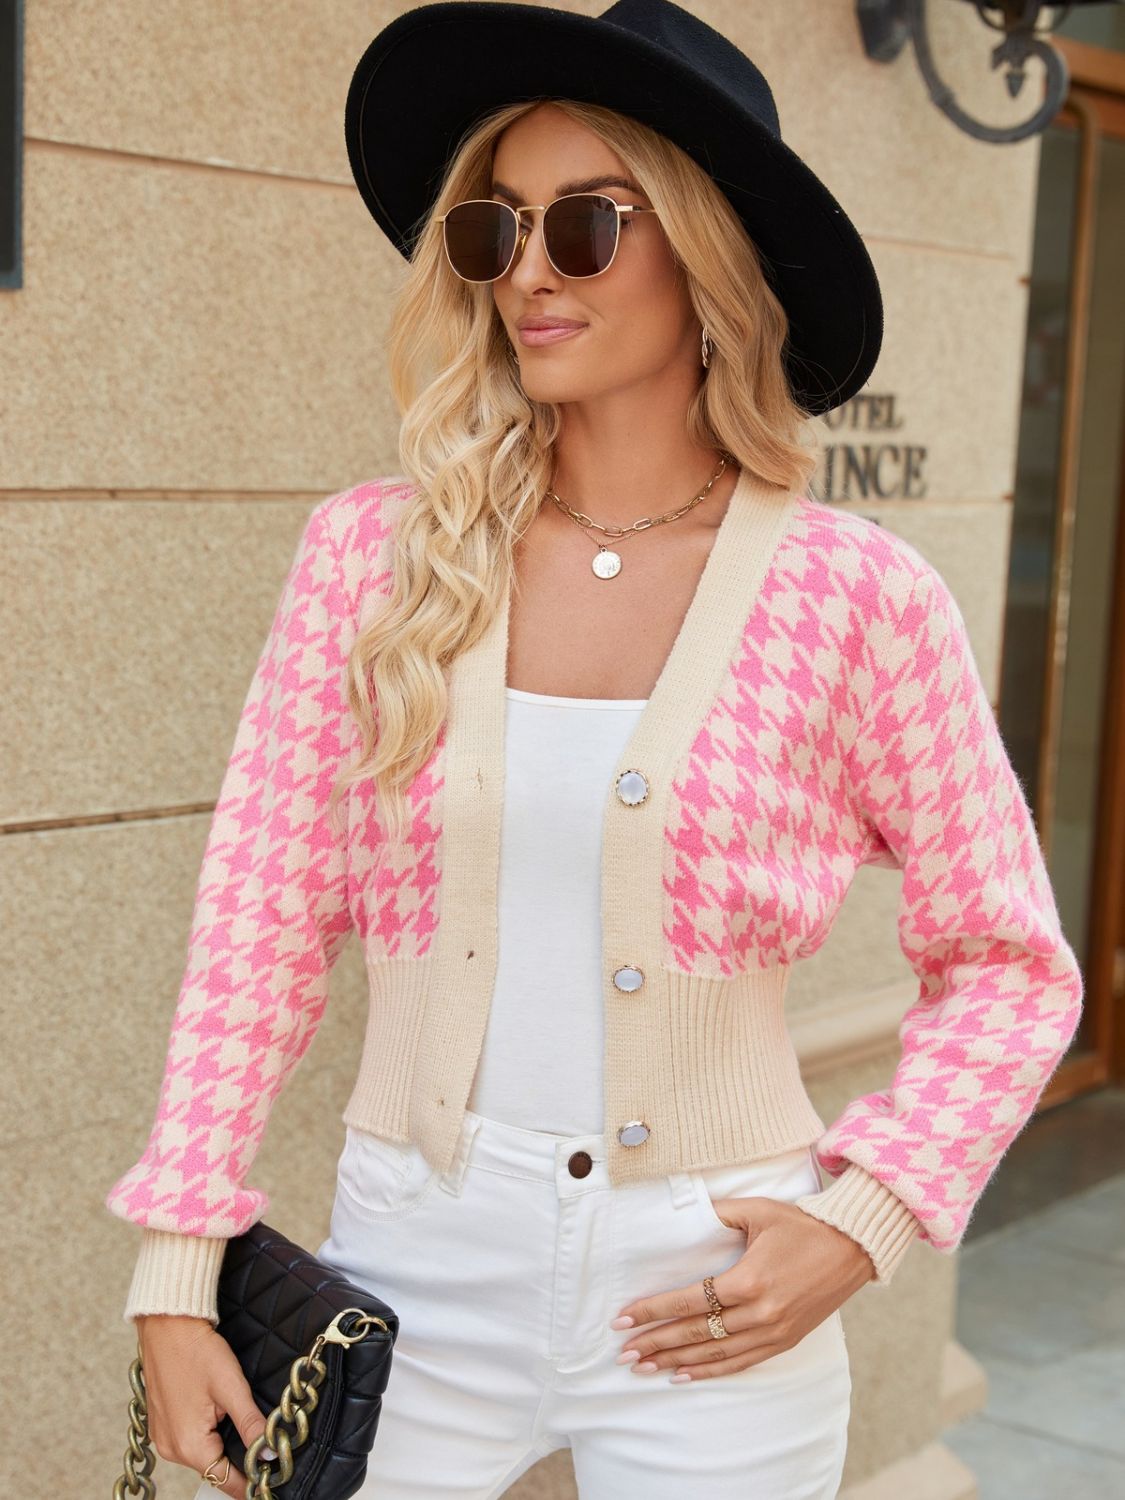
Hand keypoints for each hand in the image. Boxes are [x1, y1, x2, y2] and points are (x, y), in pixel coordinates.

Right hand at [134, 1314, 271, 1497]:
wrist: (167, 1324)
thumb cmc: (197, 1351)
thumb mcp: (231, 1387)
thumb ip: (250, 1424)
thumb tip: (268, 1453)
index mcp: (188, 1445)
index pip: (224, 1480)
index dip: (249, 1483)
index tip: (269, 1482)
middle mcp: (171, 1448)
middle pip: (214, 1467)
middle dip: (238, 1460)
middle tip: (264, 1447)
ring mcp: (163, 1436)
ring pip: (202, 1452)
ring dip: (222, 1443)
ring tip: (241, 1424)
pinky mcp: (162, 1423)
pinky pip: (189, 1439)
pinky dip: (207, 1432)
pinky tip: (219, 1413)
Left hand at [611, 1195, 873, 1380]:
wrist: (852, 1248)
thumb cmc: (803, 1224)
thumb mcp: (758, 1210)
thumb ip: (719, 1213)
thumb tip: (686, 1213)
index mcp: (749, 1280)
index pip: (690, 1301)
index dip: (654, 1311)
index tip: (623, 1319)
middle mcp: (760, 1313)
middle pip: (696, 1333)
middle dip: (656, 1343)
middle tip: (624, 1353)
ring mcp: (773, 1332)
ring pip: (715, 1353)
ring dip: (676, 1361)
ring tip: (644, 1367)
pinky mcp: (784, 1341)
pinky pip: (741, 1362)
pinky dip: (710, 1370)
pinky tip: (684, 1374)